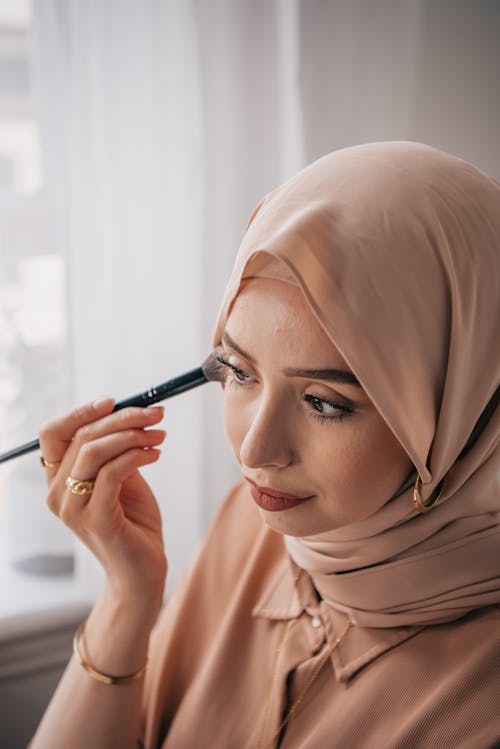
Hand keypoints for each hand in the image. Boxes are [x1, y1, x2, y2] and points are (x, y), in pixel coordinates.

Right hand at [39, 398, 167, 602]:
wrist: (142, 570)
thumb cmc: (133, 521)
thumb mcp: (122, 477)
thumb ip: (114, 449)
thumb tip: (124, 411)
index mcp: (57, 479)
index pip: (53, 433)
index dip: (81, 411)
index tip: (114, 401)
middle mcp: (57, 493)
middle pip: (81, 436)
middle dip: (123, 417)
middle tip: (156, 413)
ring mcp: (73, 508)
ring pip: (95, 451)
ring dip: (133, 435)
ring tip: (160, 435)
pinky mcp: (96, 520)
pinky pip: (113, 472)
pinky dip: (138, 455)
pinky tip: (156, 454)